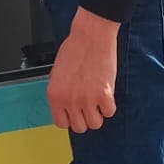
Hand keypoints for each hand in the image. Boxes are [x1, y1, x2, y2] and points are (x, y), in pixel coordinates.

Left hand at [47, 8, 118, 132]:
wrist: (91, 36)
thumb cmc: (75, 48)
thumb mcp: (57, 73)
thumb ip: (61, 93)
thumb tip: (65, 107)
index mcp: (54, 95)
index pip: (61, 123)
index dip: (70, 118)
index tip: (75, 113)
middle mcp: (69, 99)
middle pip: (79, 127)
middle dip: (85, 117)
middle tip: (89, 105)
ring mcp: (86, 98)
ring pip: (95, 123)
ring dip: (98, 114)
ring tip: (98, 100)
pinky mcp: (104, 94)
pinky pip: (109, 112)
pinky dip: (109, 106)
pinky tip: (106, 94)